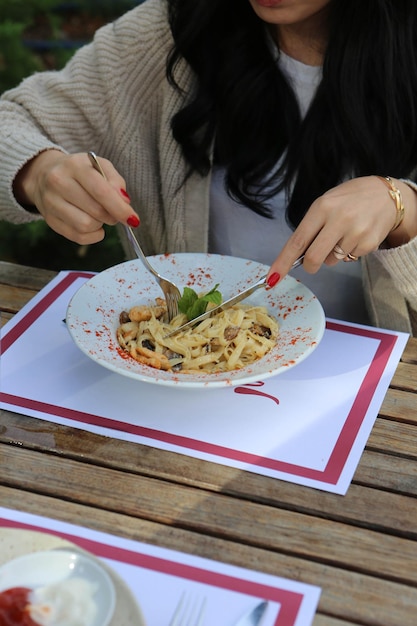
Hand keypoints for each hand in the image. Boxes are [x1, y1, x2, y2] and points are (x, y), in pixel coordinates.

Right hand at [13, 150, 139, 244]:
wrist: (44, 175)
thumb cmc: (80, 172)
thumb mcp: (100, 166)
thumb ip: (116, 182)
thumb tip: (124, 202)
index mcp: (74, 166)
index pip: (101, 191)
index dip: (120, 209)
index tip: (133, 219)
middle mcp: (58, 182)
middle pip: (95, 211)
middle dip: (111, 216)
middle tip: (113, 212)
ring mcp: (51, 202)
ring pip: (85, 226)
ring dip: (99, 225)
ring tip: (98, 215)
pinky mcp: (50, 220)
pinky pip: (78, 237)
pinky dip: (92, 235)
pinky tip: (92, 225)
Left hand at [266, 175, 416, 285]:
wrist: (387, 195)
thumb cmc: (349, 200)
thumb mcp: (326, 204)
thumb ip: (311, 228)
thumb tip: (296, 257)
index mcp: (322, 207)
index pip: (297, 241)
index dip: (283, 262)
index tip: (272, 277)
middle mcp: (338, 219)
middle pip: (314, 258)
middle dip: (310, 265)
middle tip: (313, 261)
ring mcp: (355, 232)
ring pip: (332, 260)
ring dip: (333, 254)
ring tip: (344, 234)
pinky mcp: (369, 243)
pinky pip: (349, 259)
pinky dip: (349, 253)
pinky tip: (357, 236)